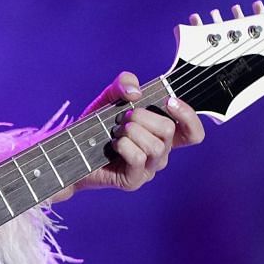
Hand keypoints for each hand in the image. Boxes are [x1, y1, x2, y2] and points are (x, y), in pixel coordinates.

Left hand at [54, 71, 204, 198]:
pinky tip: (113, 144)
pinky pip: (140, 159)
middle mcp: (160, 152)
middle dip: (144, 117)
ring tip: (116, 131)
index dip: (189, 116)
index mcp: (161, 134)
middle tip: (124, 118)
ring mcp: (148, 168)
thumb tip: (136, 91)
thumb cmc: (95, 125)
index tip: (169, 101)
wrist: (71, 150)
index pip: (193, 132)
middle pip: (170, 130)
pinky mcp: (134, 180)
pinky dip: (125, 146)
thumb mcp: (108, 97)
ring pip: (156, 146)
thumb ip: (123, 84)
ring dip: (132, 132)